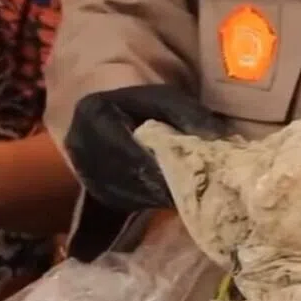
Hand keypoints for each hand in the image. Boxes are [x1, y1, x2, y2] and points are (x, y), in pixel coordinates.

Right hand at [65, 85, 225, 210]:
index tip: (184, 177)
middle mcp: (80, 143)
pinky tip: (164, 198)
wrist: (113, 112)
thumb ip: (191, 115)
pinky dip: (143, 201)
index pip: (125, 147)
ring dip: (152, 198)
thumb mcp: (167, 99)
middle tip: (190, 194)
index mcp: (94, 113)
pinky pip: (119, 201)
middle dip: (158, 186)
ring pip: (121, 192)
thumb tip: (221, 138)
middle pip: (123, 174)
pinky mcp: (90, 188)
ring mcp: (82, 169)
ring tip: (181, 198)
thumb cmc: (143, 104)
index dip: (154, 166)